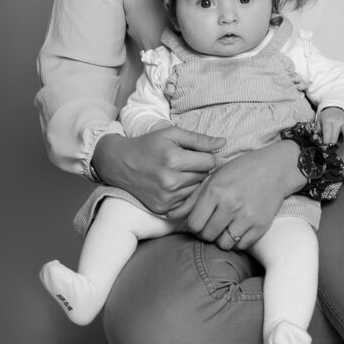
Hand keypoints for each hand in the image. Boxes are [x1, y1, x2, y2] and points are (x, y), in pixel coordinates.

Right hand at [91, 127, 221, 215]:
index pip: (209, 161)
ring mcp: (166, 197)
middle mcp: (171, 181)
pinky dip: (183, 194)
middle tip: (186, 163)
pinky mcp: (163, 208)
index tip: (195, 154)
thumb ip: (199, 139)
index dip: (205, 156)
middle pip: (205, 177)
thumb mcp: (172, 134)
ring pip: (197, 190)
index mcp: (174, 159)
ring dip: (193, 182)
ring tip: (180, 173)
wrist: (119, 163)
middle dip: (199, 169)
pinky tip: (173, 185)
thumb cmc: (148, 145)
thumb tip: (223, 142)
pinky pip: (186, 202)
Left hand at [166, 139, 301, 249]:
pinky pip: (241, 246)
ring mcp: (246, 217)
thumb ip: (191, 199)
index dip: (193, 225)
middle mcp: (230, 205)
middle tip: (212, 223)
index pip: (194, 224)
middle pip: (207, 235)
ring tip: (226, 226)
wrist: (274, 169)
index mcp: (216, 191)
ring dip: (222, 238)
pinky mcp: (260, 226)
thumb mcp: (213, 178)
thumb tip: (169, 215)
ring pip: (224, 244)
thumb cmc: (240, 171)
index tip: (199, 220)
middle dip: (207, 232)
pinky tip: (238, 228)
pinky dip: (237, 241)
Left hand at [318, 106, 343, 145]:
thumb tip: (318, 141)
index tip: (325, 145)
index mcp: (328, 120)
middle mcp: (338, 121)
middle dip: (333, 141)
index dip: (326, 139)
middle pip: (336, 133)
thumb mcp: (319, 122)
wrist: (334, 108)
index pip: (327, 131)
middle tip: (331, 147)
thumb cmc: (326, 118)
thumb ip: (318, 131)